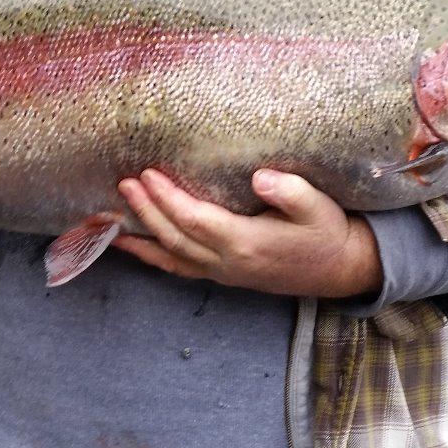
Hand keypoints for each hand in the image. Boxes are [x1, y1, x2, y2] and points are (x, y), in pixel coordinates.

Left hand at [114, 168, 381, 299]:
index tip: (148, 174)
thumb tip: (262, 177)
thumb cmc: (327, 233)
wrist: (339, 269)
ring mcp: (222, 272)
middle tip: (123, 183)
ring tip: (108, 215)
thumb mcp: (319, 208)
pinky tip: (128, 243)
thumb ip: (292, 192)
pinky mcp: (222, 273)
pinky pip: (178, 266)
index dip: (168, 199)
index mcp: (248, 243)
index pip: (196, 220)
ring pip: (170, 256)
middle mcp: (228, 262)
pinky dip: (150, 255)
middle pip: (175, 237)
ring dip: (140, 235)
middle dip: (146, 211)